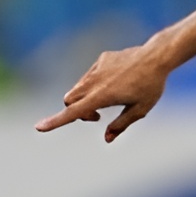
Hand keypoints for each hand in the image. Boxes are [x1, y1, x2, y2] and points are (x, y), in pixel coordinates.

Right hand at [35, 41, 176, 141]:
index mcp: (102, 96)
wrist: (156, 57)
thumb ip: (121, 125)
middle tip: (97, 117)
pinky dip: (94, 85)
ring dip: (84, 99)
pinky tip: (116, 82)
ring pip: (77, 88)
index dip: (55, 122)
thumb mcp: (140, 110)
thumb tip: (106, 139)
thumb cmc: (151, 86)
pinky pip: (90, 76)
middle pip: (69, 101)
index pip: (73, 112)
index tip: (39, 128)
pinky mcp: (101, 60)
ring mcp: (96, 69)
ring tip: (109, 100)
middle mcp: (94, 82)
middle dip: (76, 112)